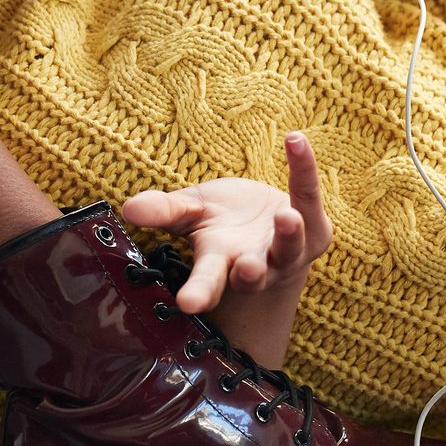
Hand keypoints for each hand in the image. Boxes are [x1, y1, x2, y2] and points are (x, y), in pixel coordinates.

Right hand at [117, 132, 331, 314]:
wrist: (267, 221)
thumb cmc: (222, 222)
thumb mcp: (191, 213)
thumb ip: (164, 211)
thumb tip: (128, 208)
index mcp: (221, 264)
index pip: (208, 282)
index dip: (199, 293)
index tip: (187, 304)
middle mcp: (257, 265)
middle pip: (253, 275)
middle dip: (251, 274)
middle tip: (247, 268)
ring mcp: (289, 252)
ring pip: (292, 248)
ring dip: (289, 234)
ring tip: (287, 216)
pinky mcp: (316, 230)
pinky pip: (309, 197)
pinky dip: (303, 169)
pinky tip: (295, 140)